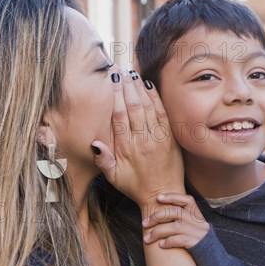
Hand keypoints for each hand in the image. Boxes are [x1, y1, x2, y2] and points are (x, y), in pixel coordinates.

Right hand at [92, 71, 184, 206]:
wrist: (163, 195)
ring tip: (132, 74)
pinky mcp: (169, 138)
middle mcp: (142, 140)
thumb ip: (103, 160)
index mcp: (126, 148)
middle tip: (121, 70)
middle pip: (133, 107)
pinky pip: (162, 114)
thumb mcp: (113, 178)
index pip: (119, 116)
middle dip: (126, 86)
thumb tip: (94, 143)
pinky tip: (150, 86)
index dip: (115, 96)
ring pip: (148, 108)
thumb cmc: (135, 186)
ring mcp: (157, 138)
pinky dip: (156, 99)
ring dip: (139, 89)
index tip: (112, 80)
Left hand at [142, 193, 209, 249]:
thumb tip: (162, 216)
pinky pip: (180, 240)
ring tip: (147, 239)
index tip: (158, 198)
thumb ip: (183, 221)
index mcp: (199, 217)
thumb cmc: (198, 244)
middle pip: (176, 212)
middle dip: (157, 216)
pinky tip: (161, 245)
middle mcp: (200, 223)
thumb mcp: (194, 229)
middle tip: (144, 223)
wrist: (214, 261)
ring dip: (158, 232)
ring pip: (175, 226)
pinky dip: (168, 241)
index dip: (173, 196)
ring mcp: (199, 233)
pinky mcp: (198, 244)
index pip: (188, 200)